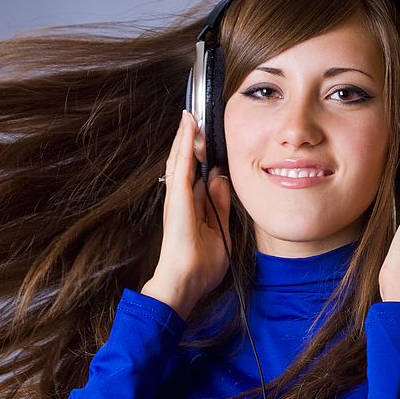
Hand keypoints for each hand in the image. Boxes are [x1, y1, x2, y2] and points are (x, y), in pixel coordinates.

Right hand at [141, 110, 231, 320]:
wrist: (184, 283)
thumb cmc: (200, 267)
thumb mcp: (220, 231)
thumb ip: (220, 206)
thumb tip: (222, 180)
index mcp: (191, 209)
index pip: (196, 176)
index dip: (200, 157)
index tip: (206, 140)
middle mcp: (181, 200)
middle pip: (185, 163)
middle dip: (190, 141)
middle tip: (195, 118)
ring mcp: (176, 198)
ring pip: (181, 159)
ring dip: (186, 136)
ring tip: (190, 115)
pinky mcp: (177, 197)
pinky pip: (183, 164)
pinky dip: (185, 143)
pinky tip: (189, 126)